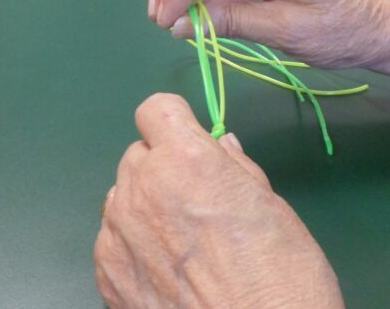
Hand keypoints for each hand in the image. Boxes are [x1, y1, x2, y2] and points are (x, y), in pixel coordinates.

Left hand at [95, 93, 343, 308]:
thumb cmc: (283, 278)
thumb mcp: (273, 210)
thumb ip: (236, 169)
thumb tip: (219, 145)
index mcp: (185, 160)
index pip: (156, 110)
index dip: (176, 126)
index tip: (193, 147)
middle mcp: (141, 186)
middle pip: (140, 156)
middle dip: (164, 169)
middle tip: (198, 206)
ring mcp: (117, 232)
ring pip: (123, 196)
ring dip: (146, 207)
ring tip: (183, 246)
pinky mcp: (106, 273)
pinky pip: (114, 239)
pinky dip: (134, 247)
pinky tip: (167, 274)